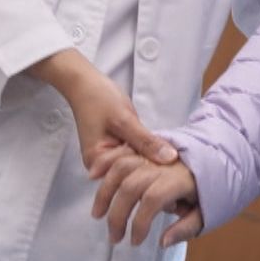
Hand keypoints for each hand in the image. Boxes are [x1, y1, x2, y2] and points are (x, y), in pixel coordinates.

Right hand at [27, 49, 176, 171]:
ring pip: (136, 164)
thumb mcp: (125, 120)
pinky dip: (146, 150)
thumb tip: (170, 159)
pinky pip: (135, 154)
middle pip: (133, 173)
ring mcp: (110, 158)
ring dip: (151, 157)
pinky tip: (159, 146)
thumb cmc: (100, 99)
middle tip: (173, 156)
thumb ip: (146, 141)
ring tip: (168, 151)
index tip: (172, 160)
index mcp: (98, 162)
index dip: (152, 169)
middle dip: (153, 165)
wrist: (86, 85)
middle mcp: (102, 166)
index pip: (131, 175)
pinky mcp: (117, 149)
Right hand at [91, 145, 203, 247]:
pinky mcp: (146, 148)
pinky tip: (92, 176)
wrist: (220, 154)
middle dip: (118, 215)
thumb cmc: (212, 189)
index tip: (135, 242)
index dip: (140, 223)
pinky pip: (121, 152)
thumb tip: (162, 242)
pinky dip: (105, 162)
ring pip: (121, 168)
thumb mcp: (207, 211)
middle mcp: (164, 164)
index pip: (153, 199)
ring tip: (98, 215)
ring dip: (105, 192)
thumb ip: (187, 227)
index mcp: (182, 180)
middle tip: (115, 238)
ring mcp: (153, 154)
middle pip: (131, 186)